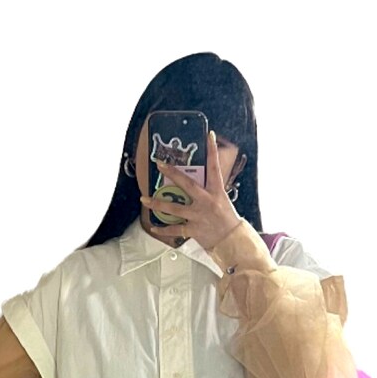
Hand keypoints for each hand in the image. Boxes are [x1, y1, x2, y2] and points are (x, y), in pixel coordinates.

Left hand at [140, 130, 242, 250]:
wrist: (232, 241)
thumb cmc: (228, 220)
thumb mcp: (222, 201)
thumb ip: (210, 191)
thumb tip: (197, 183)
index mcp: (216, 192)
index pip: (215, 168)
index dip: (212, 151)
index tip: (209, 135)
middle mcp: (206, 202)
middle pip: (187, 184)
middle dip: (172, 173)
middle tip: (159, 164)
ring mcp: (198, 216)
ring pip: (174, 208)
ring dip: (157, 204)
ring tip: (144, 199)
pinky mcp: (193, 230)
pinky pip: (175, 230)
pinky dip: (163, 230)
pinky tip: (154, 227)